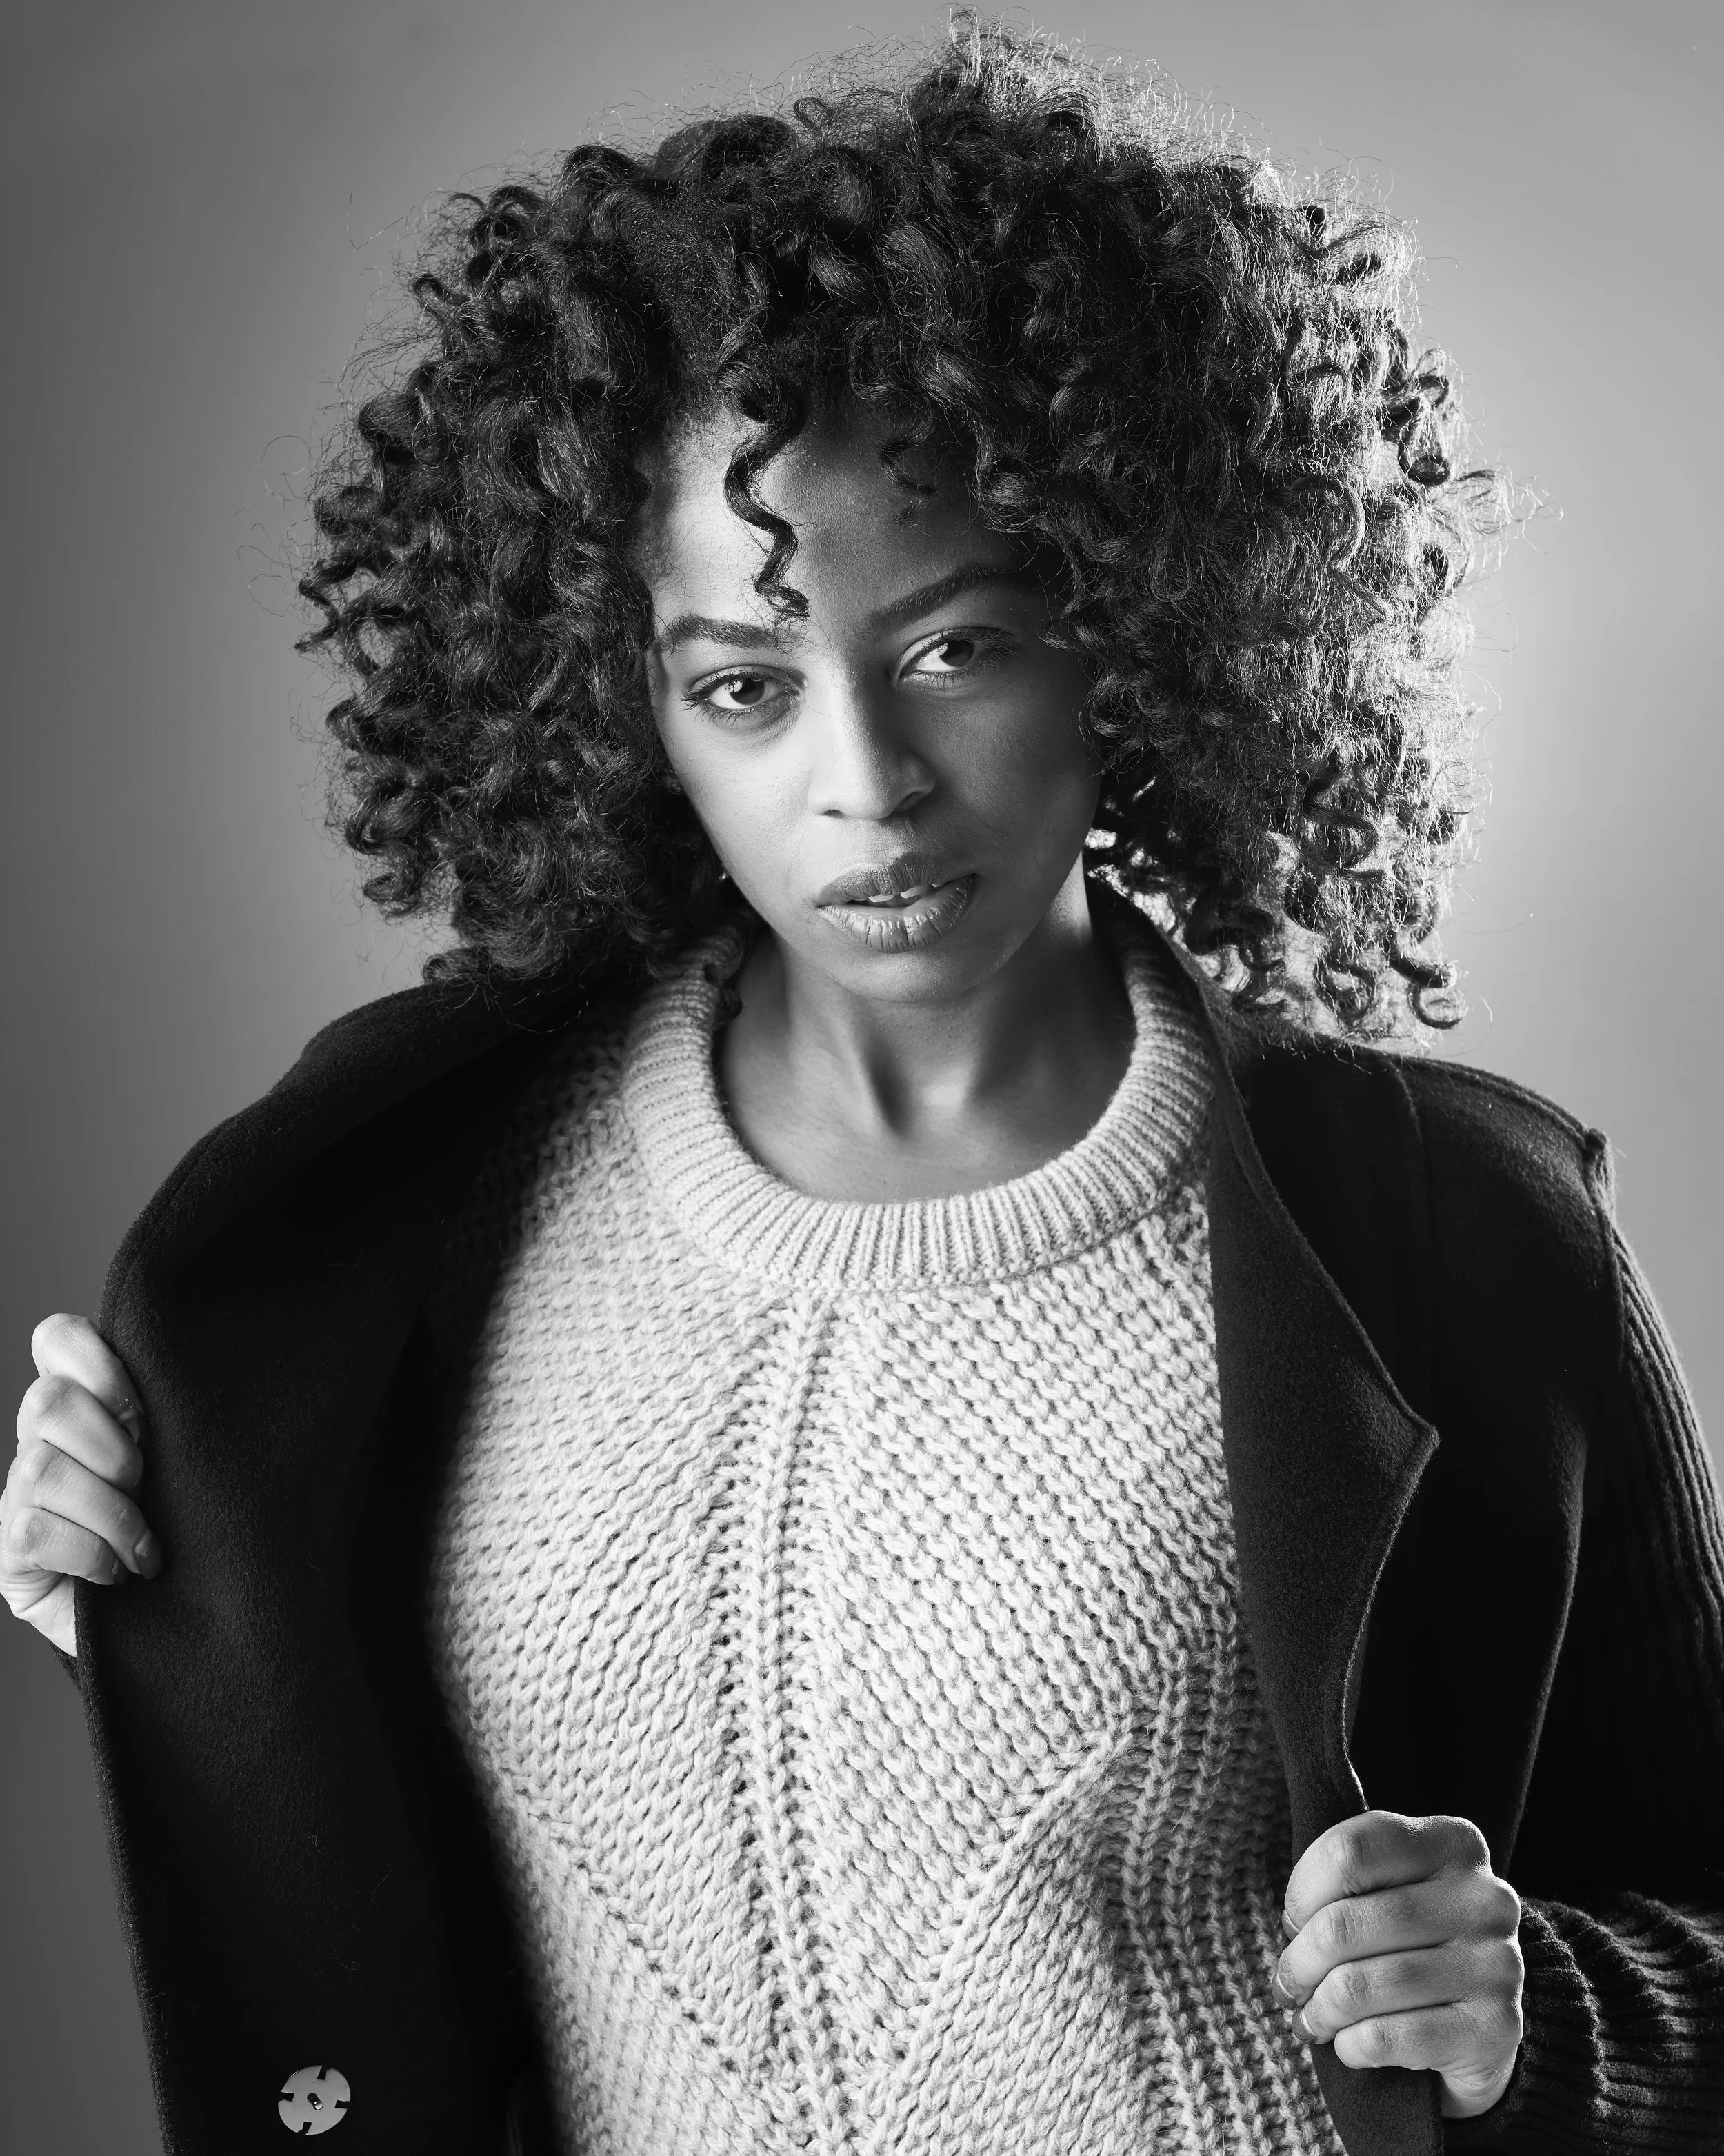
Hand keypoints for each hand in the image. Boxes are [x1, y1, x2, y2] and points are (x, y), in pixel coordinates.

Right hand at [3, 1315, 160, 1657]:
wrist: (172, 1611)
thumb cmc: (184, 1522)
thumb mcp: (185, 1457)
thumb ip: (173, 1412)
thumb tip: (190, 1374)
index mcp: (83, 1403)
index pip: (58, 1338)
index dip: (97, 1363)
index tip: (144, 1415)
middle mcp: (40, 1441)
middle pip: (46, 1401)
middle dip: (111, 1444)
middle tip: (147, 1480)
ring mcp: (18, 1495)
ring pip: (42, 1469)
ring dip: (111, 1511)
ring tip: (145, 1542)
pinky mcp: (10, 1552)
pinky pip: (35, 1531)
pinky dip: (92, 1554)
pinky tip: (119, 1573)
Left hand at [1273, 1809, 1523, 2120]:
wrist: (1485, 2020)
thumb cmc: (1416, 1942)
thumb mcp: (1387, 1891)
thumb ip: (1343, 1887)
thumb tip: (1293, 1929)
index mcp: (1452, 1844)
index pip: (1349, 1851)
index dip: (1302, 1892)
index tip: (1293, 1922)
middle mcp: (1484, 1897)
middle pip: (1345, 1923)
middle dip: (1299, 1962)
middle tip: (1288, 1984)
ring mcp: (1497, 1964)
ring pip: (1361, 1986)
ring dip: (1320, 2009)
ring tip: (1310, 2019)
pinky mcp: (1495, 2029)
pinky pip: (1389, 2038)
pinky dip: (1350, 2045)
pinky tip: (1347, 2044)